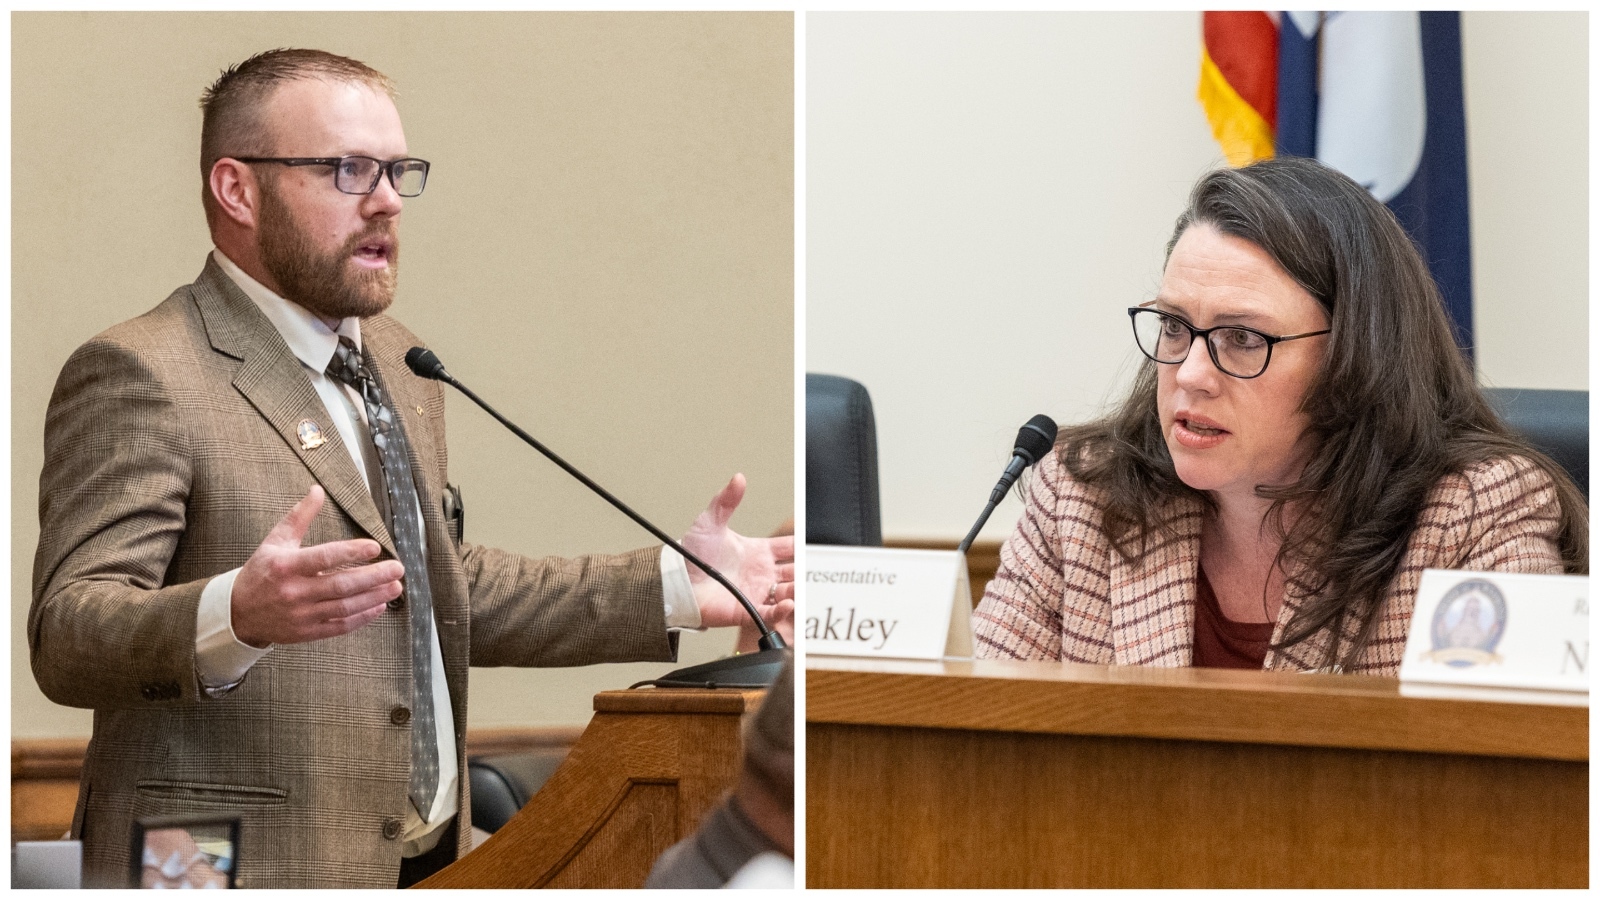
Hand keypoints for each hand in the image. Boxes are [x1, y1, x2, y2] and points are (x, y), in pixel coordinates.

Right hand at [230, 486, 403, 647]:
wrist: (237, 612)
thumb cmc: (261, 572)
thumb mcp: (275, 540)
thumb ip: (299, 516)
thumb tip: (317, 490)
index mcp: (286, 566)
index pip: (324, 557)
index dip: (351, 552)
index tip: (375, 547)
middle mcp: (294, 592)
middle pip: (341, 585)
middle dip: (373, 577)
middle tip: (397, 568)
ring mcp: (301, 615)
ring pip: (344, 607)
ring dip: (374, 597)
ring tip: (395, 586)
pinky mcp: (306, 632)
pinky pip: (339, 626)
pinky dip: (362, 617)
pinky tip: (379, 605)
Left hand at [679, 474, 794, 636]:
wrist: (677, 581)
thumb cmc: (691, 554)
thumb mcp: (710, 522)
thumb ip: (726, 500)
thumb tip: (738, 478)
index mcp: (758, 551)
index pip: (789, 548)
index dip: (801, 546)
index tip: (808, 545)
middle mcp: (761, 573)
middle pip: (794, 572)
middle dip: (803, 572)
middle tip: (806, 571)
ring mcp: (757, 591)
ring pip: (788, 592)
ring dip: (796, 591)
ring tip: (796, 587)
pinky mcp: (748, 609)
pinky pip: (772, 613)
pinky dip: (783, 610)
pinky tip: (788, 603)